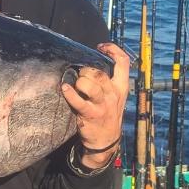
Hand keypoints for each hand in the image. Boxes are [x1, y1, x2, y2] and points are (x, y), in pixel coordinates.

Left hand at [61, 43, 130, 170]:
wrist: (105, 141)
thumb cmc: (106, 113)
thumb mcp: (114, 96)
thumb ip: (108, 81)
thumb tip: (91, 63)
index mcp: (121, 87)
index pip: (123, 63)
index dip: (113, 50)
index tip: (101, 47)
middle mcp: (113, 95)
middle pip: (101, 74)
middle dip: (87, 71)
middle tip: (80, 74)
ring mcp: (102, 106)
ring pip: (91, 85)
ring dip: (80, 82)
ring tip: (75, 85)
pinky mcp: (90, 115)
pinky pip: (79, 102)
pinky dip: (70, 94)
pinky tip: (65, 89)